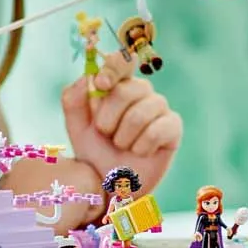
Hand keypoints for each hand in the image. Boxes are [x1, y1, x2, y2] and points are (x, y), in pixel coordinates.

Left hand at [60, 51, 182, 218]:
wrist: (110, 185)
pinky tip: (140, 152)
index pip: (121, 62)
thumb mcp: (76, 127)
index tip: (103, 84)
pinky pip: (159, 129)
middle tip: (106, 133)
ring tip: (122, 146)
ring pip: (143, 111)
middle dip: (110, 117)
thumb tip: (88, 77)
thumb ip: (73, 100)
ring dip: (124, 136)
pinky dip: (142, 146)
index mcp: (117, 86)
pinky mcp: (173, 127)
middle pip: (129, 88)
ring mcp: (160, 108)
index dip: (114, 68)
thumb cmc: (94, 152)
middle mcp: (141, 92)